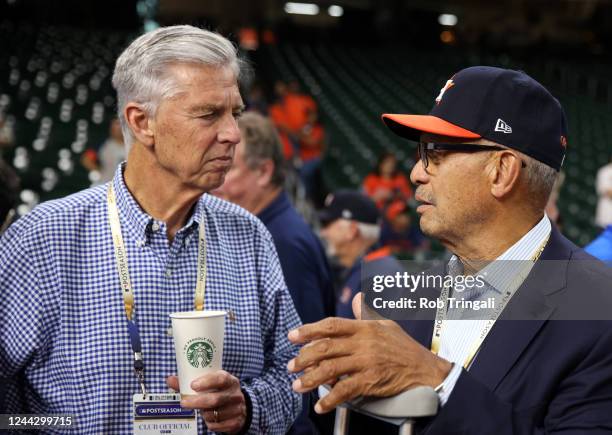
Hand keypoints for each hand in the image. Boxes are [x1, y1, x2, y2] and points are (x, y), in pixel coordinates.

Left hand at [166, 370, 246, 433]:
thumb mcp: (211, 385)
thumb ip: (191, 382)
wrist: (240, 409)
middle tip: (184, 402)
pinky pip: (216, 425)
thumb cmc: (220, 393)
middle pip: (215, 399)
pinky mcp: (235, 422)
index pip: (221, 379)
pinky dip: (209, 423)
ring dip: (203, 413)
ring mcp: (237, 409)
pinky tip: (210, 418)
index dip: (207, 382)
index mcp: (230, 381)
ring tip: (202, 410)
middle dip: (197, 402)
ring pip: (213, 414)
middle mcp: (235, 394)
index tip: (193, 385)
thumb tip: (170, 379)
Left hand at [287, 293, 451, 413]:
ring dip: (310, 378)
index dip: (309, 330)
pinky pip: (345, 390)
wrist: (425, 370)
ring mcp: (367, 362)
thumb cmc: (404, 347)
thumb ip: (366, 312)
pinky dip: (330, 399)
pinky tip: (320, 405)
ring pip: (331, 369)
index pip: (331, 325)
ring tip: (297, 385)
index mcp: (364, 327)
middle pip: (326, 347)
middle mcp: (363, 343)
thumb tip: (357, 297)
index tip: (293, 336)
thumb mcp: (386, 324)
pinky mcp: (371, 380)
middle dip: (304, 357)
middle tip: (290, 365)